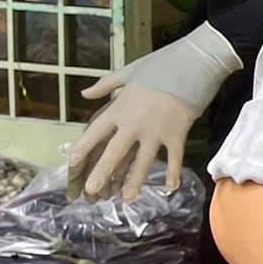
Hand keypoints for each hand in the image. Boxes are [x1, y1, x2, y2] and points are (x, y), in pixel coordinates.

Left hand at [68, 23, 241, 200]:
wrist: (192, 64)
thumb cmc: (159, 66)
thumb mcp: (128, 72)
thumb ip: (105, 86)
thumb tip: (85, 94)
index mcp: (119, 108)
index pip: (96, 132)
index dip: (82, 148)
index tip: (71, 163)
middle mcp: (134, 124)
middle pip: (114, 153)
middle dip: (102, 173)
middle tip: (92, 191)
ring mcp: (156, 132)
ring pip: (142, 163)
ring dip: (134, 182)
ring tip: (126, 198)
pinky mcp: (176, 135)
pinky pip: (173, 159)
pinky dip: (172, 174)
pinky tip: (170, 189)